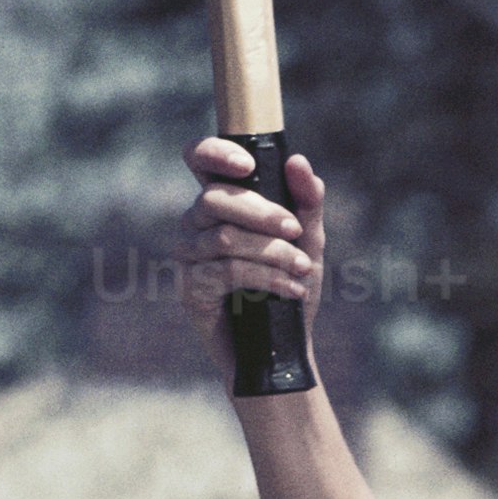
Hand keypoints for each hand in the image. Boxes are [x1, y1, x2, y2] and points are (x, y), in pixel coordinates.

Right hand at [179, 134, 325, 354]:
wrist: (283, 346)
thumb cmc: (290, 284)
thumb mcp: (308, 240)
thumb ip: (307, 200)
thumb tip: (297, 161)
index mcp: (221, 202)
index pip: (199, 159)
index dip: (214, 153)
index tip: (247, 165)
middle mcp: (197, 223)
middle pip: (214, 199)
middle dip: (261, 213)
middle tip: (296, 230)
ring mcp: (189, 256)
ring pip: (224, 238)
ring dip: (272, 252)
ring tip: (302, 268)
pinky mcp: (190, 288)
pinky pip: (224, 272)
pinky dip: (265, 277)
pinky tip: (290, 289)